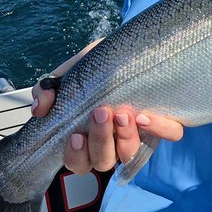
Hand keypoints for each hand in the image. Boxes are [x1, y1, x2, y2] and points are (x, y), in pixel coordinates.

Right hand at [31, 81, 183, 173]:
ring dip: (125, 137)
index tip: (75, 134)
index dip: (76, 155)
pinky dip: (159, 129)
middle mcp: (113, 142)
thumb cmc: (97, 68)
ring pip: (131, 153)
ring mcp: (139, 134)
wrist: (127, 49)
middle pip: (104, 161)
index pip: (79, 162)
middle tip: (101, 111)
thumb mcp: (70, 73)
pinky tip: (146, 115)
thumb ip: (49, 89)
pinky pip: (170, 134)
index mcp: (88, 138)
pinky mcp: (165, 122)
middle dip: (100, 139)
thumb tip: (40, 108)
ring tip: (123, 112)